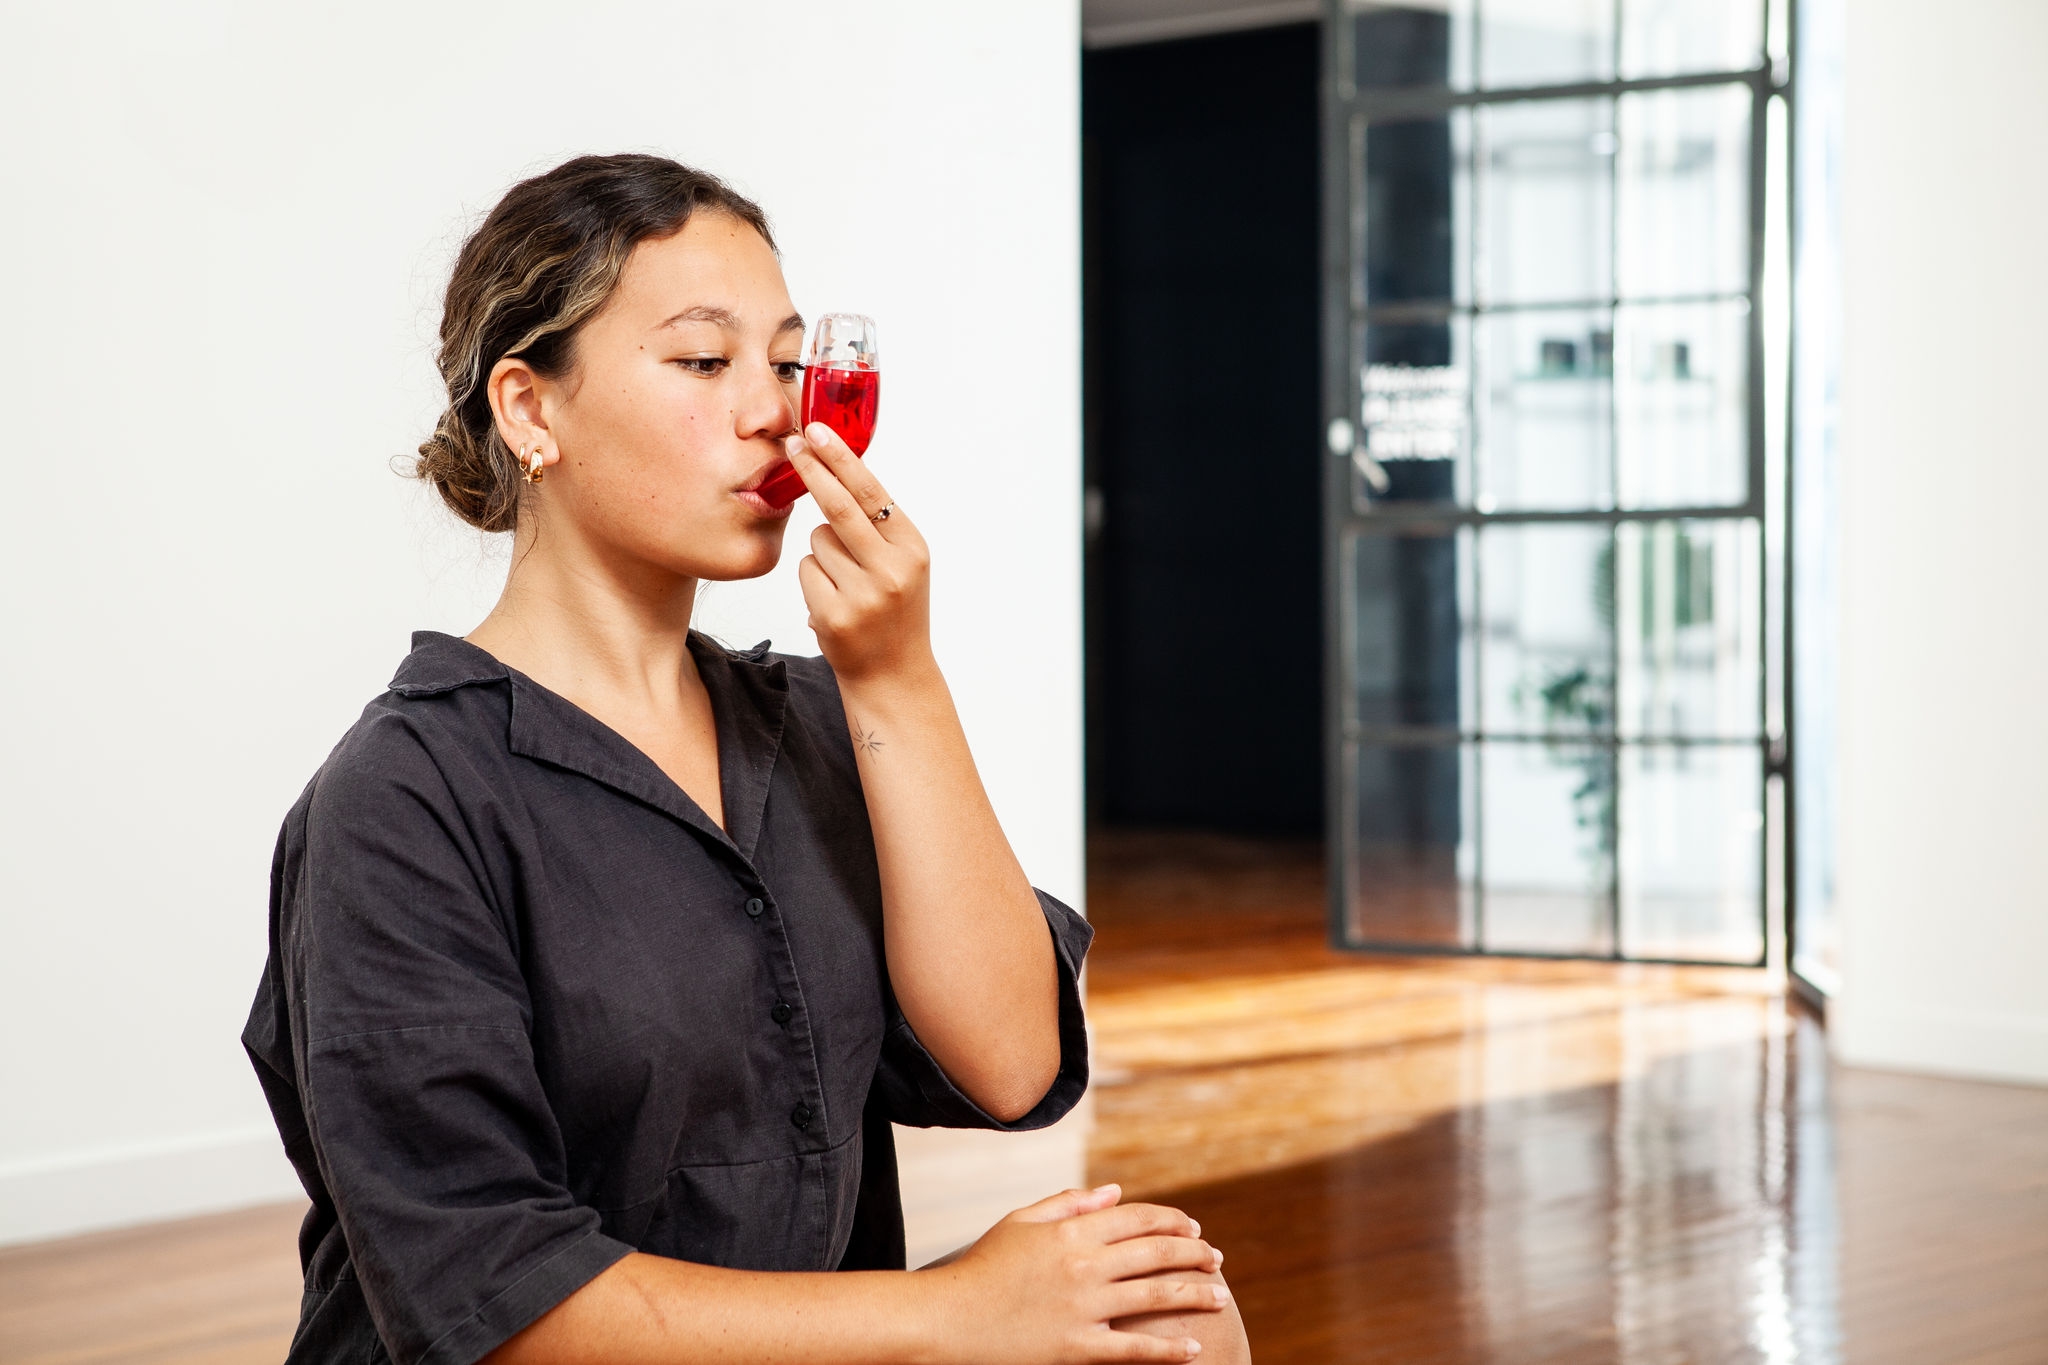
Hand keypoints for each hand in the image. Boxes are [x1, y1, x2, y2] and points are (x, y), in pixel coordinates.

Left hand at [787, 422, 933, 684]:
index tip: (818, 430)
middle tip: (792, 444)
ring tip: (845, 584)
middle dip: (812, 471)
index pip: (871, 492)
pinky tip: (833, 602)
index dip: (841, 458)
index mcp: (912, 549)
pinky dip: (813, 581)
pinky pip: (805, 571)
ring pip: (816, 541)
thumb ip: (877, 526)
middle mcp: (892, 570)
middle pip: (839, 506)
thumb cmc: (893, 612)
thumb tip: (838, 471)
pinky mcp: (834, 616)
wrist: (894, 676)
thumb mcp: (902, 564)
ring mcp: (863, 595)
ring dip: (821, 553)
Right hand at [924, 1185, 1229, 1362]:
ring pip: (1155, 1294)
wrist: (946, 1319)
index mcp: (1070, 1230)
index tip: (1192, 1228)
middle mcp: (1083, 1264)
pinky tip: (1194, 1348)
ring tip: (1220, 1297)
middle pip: (1155, 1252)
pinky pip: (1134, 1348)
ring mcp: (1082, 1306)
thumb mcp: (1020, 1222)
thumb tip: (1114, 1191)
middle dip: (1194, 1254)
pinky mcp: (1077, 1346)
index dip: (1171, 1221)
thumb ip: (1068, 1202)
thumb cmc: (980, 1269)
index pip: (1136, 1218)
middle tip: (1216, 1260)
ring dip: (1194, 1294)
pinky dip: (1168, 1349)